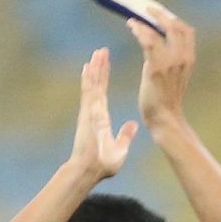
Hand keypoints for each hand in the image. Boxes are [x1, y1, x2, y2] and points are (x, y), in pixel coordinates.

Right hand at [69, 47, 137, 180]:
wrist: (90, 170)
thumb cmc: (103, 165)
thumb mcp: (120, 149)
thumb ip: (125, 136)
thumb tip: (133, 125)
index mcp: (102, 118)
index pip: (103, 92)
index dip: (104, 78)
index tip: (105, 64)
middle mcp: (94, 111)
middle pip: (97, 84)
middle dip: (100, 67)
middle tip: (102, 50)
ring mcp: (90, 111)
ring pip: (93, 84)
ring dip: (95, 68)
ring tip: (98, 52)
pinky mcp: (87, 113)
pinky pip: (88, 92)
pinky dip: (88, 79)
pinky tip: (88, 65)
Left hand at [128, 0, 197, 130]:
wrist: (165, 118)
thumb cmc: (166, 100)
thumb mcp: (175, 76)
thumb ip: (173, 60)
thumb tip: (161, 44)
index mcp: (189, 59)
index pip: (186, 31)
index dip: (173, 20)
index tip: (160, 15)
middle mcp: (183, 58)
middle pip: (176, 25)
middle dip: (160, 14)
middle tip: (147, 10)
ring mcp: (171, 62)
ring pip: (161, 30)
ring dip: (146, 21)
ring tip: (134, 19)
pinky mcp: (156, 67)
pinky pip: (148, 40)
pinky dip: (139, 30)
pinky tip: (131, 27)